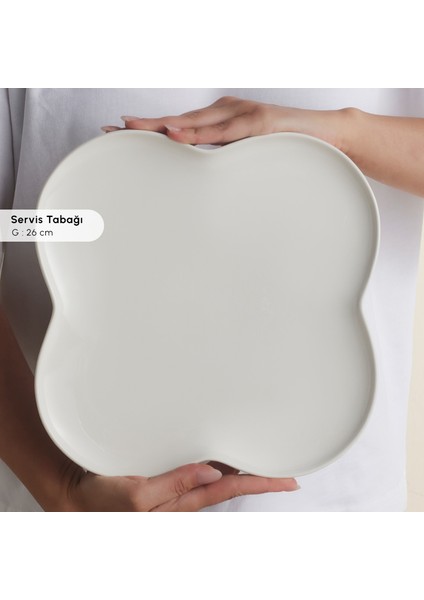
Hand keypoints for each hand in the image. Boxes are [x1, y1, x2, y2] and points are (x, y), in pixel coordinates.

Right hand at [61, 461, 298, 511]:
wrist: (79, 496)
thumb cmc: (105, 499)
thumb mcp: (138, 495)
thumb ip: (175, 484)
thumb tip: (212, 471)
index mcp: (182, 501)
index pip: (231, 489)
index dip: (262, 483)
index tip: (289, 479)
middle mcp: (186, 495)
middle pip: (232, 484)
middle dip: (260, 477)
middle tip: (287, 468)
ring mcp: (177, 489)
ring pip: (220, 477)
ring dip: (243, 469)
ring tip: (266, 459)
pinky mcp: (167, 480)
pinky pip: (201, 471)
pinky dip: (221, 463)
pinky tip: (228, 457)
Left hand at [102, 95, 347, 148]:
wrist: (329, 136)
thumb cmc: (285, 149)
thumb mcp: (248, 158)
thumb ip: (224, 164)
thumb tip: (200, 183)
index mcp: (221, 122)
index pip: (179, 127)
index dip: (150, 130)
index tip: (119, 134)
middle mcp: (227, 113)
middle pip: (179, 121)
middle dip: (146, 126)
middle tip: (113, 130)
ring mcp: (243, 114)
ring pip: (196, 123)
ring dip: (164, 126)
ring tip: (134, 129)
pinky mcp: (261, 121)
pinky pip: (226, 131)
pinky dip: (200, 134)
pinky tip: (177, 136)